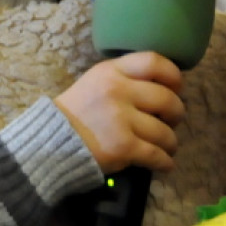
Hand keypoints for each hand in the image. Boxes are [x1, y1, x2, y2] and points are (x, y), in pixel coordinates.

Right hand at [54, 51, 184, 173]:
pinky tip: (164, 164)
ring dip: (171, 142)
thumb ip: (124, 78)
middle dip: (176, 113)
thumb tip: (162, 87)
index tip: (176, 88)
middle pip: (167, 99)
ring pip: (165, 131)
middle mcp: (118, 90)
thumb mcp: (95, 82)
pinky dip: (165, 162)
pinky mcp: (123, 146)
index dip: (173, 76)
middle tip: (171, 121)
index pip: (154, 62)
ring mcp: (121, 119)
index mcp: (112, 71)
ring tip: (167, 146)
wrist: (49, 143)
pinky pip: (157, 155)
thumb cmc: (76, 112)